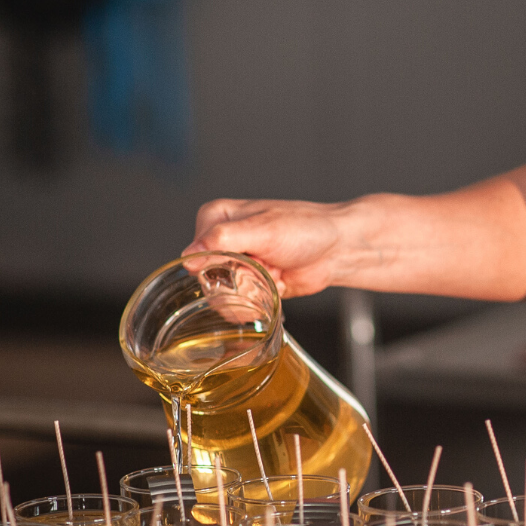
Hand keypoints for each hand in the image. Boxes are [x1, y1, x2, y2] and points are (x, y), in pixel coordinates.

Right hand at [183, 198, 352, 297]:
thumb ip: (224, 240)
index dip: (221, 264)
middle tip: (265, 267)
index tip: (248, 259)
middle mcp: (220, 241)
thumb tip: (189, 256)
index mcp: (216, 217)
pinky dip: (254, 304)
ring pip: (219, 296)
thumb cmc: (307, 228)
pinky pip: (234, 307)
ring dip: (250, 293)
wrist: (336, 248)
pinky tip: (274, 288)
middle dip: (238, 281)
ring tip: (272, 275)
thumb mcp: (264, 229)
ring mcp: (233, 265)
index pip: (195, 253)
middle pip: (206, 278)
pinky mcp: (246, 285)